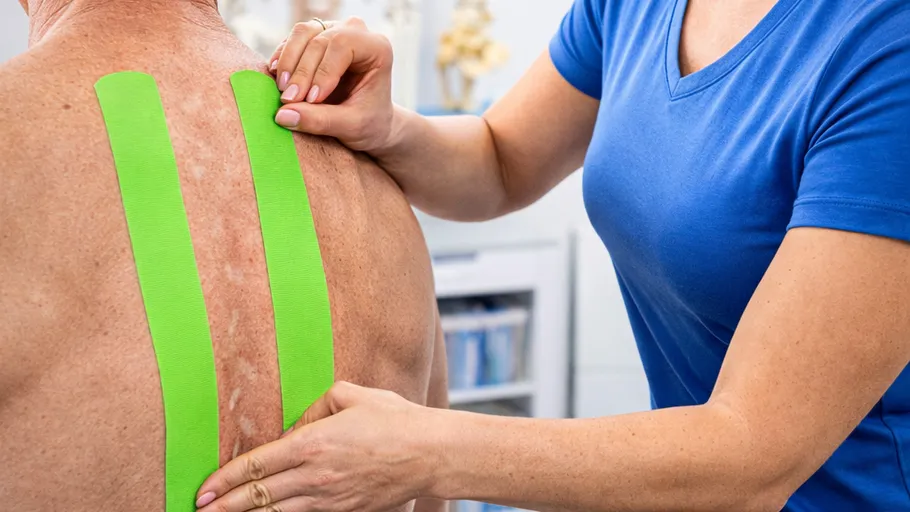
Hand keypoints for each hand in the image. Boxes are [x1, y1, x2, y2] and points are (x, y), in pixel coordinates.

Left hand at [195, 382, 439, 511]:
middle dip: (225, 506)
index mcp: (312, 443)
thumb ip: (315, 406)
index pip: (257, 465)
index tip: (204, 489)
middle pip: (259, 496)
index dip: (226, 479)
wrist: (430, 454)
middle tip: (200, 511)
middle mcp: (314, 476)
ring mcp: (329, 499)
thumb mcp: (350, 395)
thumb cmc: (393, 419)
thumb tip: (296, 425)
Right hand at [268, 18, 395, 152]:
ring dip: (288, 61)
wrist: (370, 123)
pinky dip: (282, 58)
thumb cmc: (369, 122)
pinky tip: (277, 79)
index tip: (312, 99)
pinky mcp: (315, 38)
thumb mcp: (351, 127)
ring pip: (302, 33)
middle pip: (319, 40)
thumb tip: (283, 115)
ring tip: (282, 90)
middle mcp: (356, 32)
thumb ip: (320, 121)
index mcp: (377, 48)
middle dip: (302, 72)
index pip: (342, 45)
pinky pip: (292, 40)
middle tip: (289, 100)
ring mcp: (334, 31)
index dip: (323, 71)